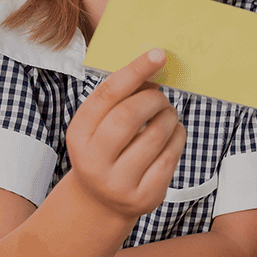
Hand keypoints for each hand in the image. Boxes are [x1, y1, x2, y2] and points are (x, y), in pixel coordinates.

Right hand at [66, 50, 186, 221]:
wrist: (101, 202)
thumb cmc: (105, 151)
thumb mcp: (99, 127)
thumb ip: (118, 101)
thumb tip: (152, 69)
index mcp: (78, 134)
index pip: (108, 94)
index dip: (135, 70)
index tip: (158, 54)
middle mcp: (94, 160)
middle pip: (130, 115)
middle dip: (154, 99)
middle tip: (161, 98)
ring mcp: (119, 182)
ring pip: (156, 136)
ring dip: (169, 117)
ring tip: (167, 115)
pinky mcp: (145, 197)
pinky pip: (171, 157)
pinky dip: (178, 138)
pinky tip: (172, 134)